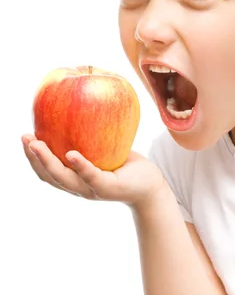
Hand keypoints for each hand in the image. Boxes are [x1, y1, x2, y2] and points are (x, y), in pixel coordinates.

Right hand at [21, 134, 164, 206]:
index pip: (47, 171)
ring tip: (37, 144)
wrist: (150, 186)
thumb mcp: (104, 149)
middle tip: (25, 137)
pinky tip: (71, 153)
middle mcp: (79, 188)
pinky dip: (80, 165)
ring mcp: (92, 190)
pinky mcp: (108, 189)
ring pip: (64, 178)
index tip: (25, 136)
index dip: (32, 156)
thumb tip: (78, 103)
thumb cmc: (126, 165)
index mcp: (74, 179)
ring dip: (48, 161)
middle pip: (49, 175)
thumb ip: (90, 136)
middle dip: (33, 157)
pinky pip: (91, 176)